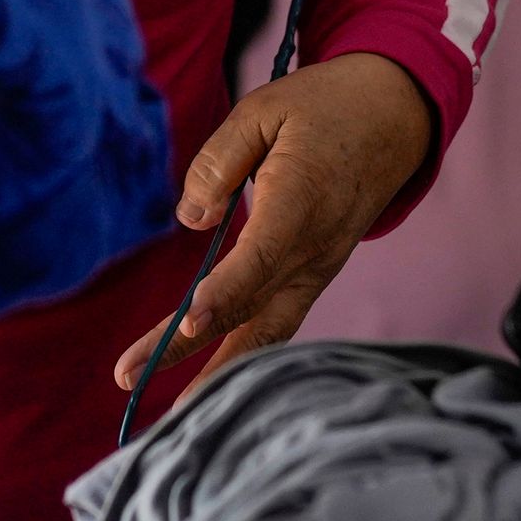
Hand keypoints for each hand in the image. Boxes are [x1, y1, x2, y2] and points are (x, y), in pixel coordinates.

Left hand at [111, 53, 436, 394]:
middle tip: (127, 378)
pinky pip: (277, 324)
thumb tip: (191, 219)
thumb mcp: (263, 110)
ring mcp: (317, 270)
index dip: (224, 292)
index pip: (259, 257)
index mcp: (300, 201)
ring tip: (170, 412)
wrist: (392, 122)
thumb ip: (219, 160)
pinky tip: (207, 383)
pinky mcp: (313, 277)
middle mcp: (312, 249)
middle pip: (250, 311)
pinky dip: (244, 357)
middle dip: (190, 351)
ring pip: (266, 332)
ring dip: (217, 371)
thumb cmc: (322, 108)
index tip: (189, 323)